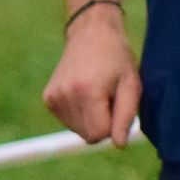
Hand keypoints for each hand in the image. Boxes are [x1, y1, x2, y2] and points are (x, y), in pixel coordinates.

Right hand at [44, 9, 139, 147]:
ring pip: (78, 130)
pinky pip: (69, 121)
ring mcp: (53, 97)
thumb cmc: (118, 59)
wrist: (91, 34)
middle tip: (109, 97)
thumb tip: (118, 145)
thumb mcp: (132, 85)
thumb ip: (126, 116)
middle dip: (103, 123)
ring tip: (97, 93)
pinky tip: (85, 92)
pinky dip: (80, 113)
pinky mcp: (48, 98)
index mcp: (87, 92)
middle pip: (88, 136)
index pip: (99, 134)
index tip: (118, 105)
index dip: (114, 125)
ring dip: (91, 118)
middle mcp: (65, 95)